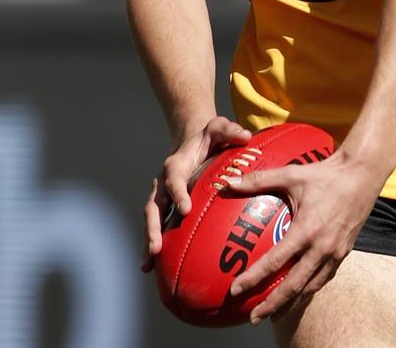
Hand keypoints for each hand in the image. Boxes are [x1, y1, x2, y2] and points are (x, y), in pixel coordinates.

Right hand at [142, 115, 251, 270]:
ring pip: (153, 219)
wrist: (196, 140)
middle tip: (156, 247)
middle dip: (153, 227)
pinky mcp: (168, 207)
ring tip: (150, 263)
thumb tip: (246, 136)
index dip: (178, 194)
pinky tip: (152, 268)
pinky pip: (159, 226)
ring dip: (150, 239)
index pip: (174, 179)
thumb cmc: (211, 136)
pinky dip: (154, 245)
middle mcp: (165, 182)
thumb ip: (230, 131)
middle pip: (154, 205)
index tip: (185, 209)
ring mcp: (164, 196)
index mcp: (177, 164)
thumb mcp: (219, 127)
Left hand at [220, 149, 383, 322]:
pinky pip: (324, 278)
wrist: (361, 175)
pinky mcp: (344, 253)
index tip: (236, 290)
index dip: (253, 278)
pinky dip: (309, 290)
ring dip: (291, 304)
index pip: (275, 261)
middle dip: (272, 305)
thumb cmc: (324, 174)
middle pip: (293, 286)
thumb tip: (229, 182)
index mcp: (306, 230)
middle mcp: (321, 247)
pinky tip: (300, 294)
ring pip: (310, 288)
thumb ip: (259, 179)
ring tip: (274, 315)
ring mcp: (335, 253)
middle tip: (253, 318)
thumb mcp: (290, 174)